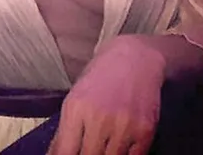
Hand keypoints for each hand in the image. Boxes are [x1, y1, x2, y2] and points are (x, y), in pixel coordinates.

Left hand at [48, 36, 164, 154]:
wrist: (136, 58)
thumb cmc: (102, 75)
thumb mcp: (77, 95)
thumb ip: (67, 127)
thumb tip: (58, 153)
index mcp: (76, 107)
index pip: (65, 151)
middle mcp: (98, 118)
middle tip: (87, 150)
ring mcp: (123, 126)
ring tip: (102, 147)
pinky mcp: (145, 132)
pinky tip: (119, 148)